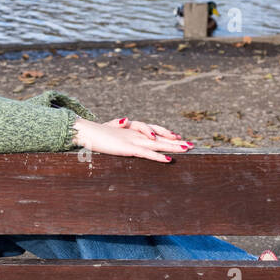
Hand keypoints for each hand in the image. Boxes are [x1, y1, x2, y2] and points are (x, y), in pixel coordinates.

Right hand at [71, 116, 193, 161]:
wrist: (88, 132)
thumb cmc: (97, 132)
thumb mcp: (110, 128)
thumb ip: (119, 124)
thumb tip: (125, 120)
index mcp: (133, 129)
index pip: (154, 128)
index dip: (166, 132)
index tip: (177, 137)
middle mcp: (136, 133)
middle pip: (161, 136)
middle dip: (176, 140)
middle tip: (192, 145)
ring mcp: (133, 140)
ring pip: (158, 143)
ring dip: (173, 146)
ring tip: (187, 149)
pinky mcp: (129, 148)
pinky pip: (147, 153)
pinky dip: (158, 156)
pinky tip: (169, 160)